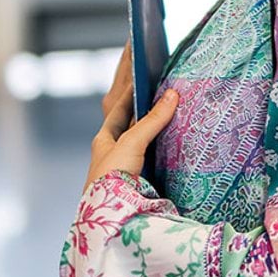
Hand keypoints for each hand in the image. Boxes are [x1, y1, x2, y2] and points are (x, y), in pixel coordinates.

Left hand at [85, 42, 177, 189]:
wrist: (111, 218)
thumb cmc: (112, 180)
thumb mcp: (132, 144)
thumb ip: (152, 120)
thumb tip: (172, 94)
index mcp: (105, 136)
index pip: (118, 100)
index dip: (129, 79)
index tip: (139, 58)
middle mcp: (114, 146)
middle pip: (124, 109)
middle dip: (133, 86)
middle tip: (142, 61)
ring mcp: (126, 159)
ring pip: (137, 126)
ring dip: (145, 107)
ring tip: (156, 87)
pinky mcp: (140, 172)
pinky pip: (148, 141)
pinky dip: (156, 127)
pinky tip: (166, 122)